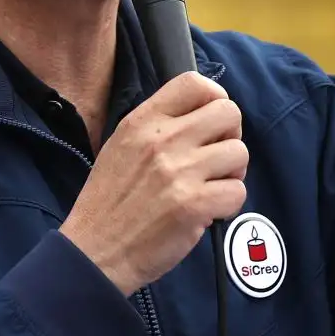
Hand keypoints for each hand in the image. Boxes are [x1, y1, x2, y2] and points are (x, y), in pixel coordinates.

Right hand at [60, 72, 248, 295]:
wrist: (95, 252)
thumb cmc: (109, 203)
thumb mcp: (120, 146)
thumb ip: (157, 127)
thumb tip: (202, 116)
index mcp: (141, 121)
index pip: (195, 83)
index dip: (214, 99)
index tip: (211, 123)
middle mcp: (162, 140)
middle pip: (229, 112)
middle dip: (230, 135)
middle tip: (215, 158)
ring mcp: (180, 172)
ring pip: (239, 152)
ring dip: (231, 173)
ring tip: (210, 187)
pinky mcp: (194, 205)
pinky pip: (237, 191)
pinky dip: (228, 204)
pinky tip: (208, 211)